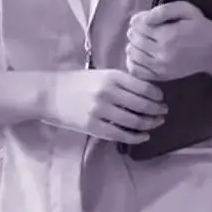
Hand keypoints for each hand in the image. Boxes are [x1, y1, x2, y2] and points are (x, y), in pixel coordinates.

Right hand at [38, 69, 166, 143]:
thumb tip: (147, 91)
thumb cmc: (75, 82)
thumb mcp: (99, 74)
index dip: (158, 96)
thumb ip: (121, 81)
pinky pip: (121, 134)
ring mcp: (101, 111)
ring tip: (155, 124)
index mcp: (112, 76)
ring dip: (150, 124)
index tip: (161, 99)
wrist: (48, 93)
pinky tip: (144, 137)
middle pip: (143, 105)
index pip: (145, 88)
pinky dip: (136, 137)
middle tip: (163, 113)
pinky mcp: (93, 126)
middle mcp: (108, 92)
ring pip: (135, 121)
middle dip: (157, 111)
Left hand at [125, 2, 211, 82]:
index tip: (142, 20)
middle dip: (135, 32)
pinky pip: (137, 71)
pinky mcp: (162, 76)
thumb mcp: (185, 9)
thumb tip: (142, 18)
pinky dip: (132, 62)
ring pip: (133, 55)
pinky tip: (139, 55)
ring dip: (133, 45)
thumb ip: (162, 11)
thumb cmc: (200, 27)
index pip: (138, 26)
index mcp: (167, 34)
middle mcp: (162, 52)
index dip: (137, 20)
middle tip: (142, 30)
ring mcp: (161, 67)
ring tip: (141, 41)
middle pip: (134, 40)